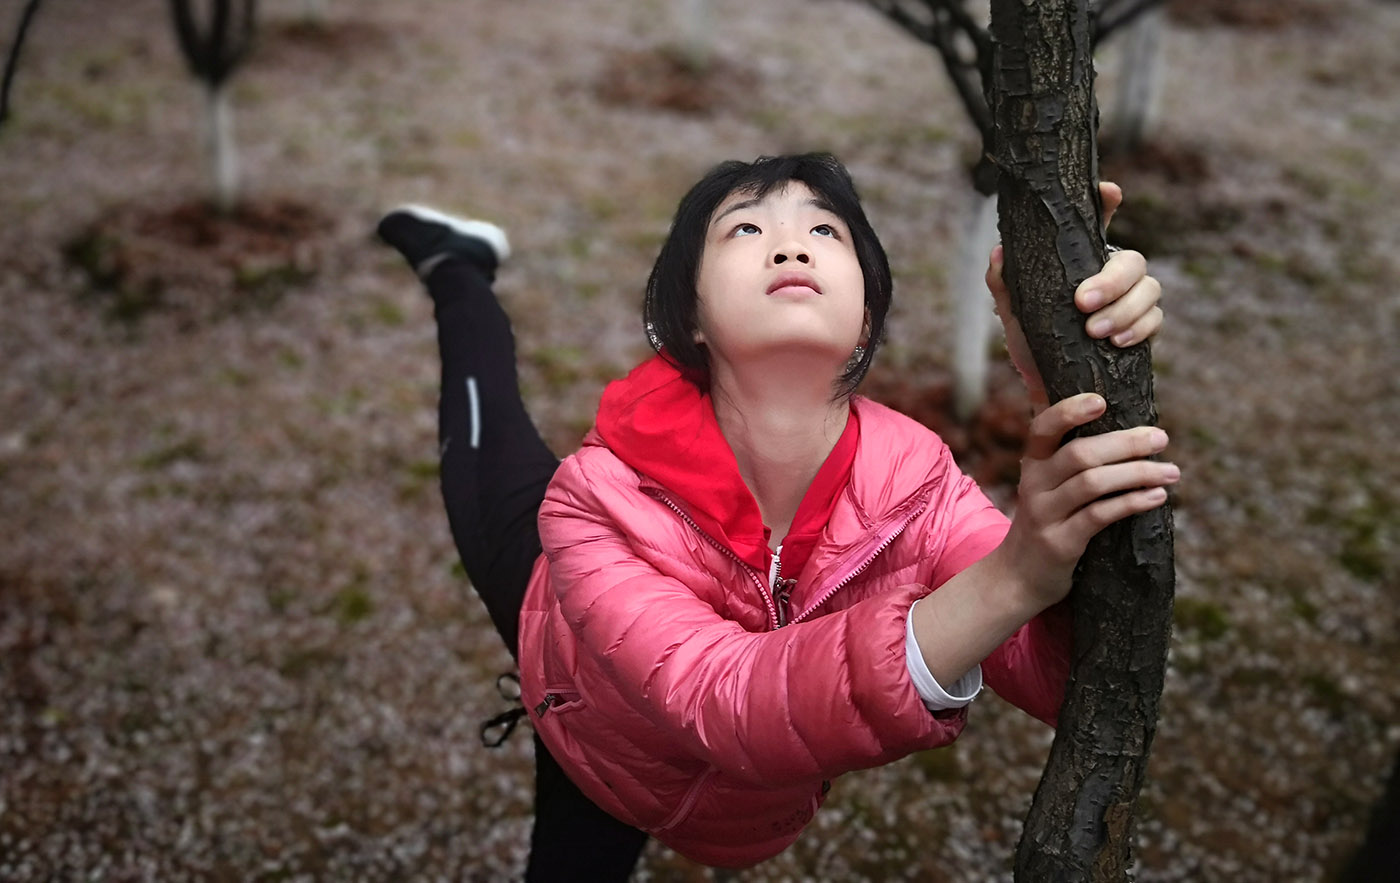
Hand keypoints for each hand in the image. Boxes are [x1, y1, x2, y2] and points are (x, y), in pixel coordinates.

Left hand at [986, 182, 1163, 412]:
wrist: (1051, 390)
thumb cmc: (1033, 345)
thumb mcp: (1014, 315)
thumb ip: (1004, 283)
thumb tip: (999, 251)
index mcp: (1081, 261)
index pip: (1097, 223)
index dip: (1107, 202)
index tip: (1110, 192)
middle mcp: (1112, 274)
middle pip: (1132, 260)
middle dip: (1112, 281)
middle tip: (1083, 304)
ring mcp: (1133, 299)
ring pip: (1149, 289)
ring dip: (1125, 310)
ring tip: (1096, 332)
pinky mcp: (1144, 327)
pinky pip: (1156, 319)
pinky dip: (1140, 329)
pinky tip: (1117, 342)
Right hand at [995, 392, 1177, 608]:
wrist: (1019, 576)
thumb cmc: (1046, 519)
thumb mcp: (1045, 483)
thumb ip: (1063, 450)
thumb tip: (1085, 401)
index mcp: (1033, 463)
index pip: (1043, 428)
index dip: (1069, 411)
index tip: (1101, 401)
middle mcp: (1034, 484)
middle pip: (1079, 454)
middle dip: (1126, 444)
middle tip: (1161, 438)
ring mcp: (1045, 514)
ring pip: (1092, 484)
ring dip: (1137, 474)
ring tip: (1171, 472)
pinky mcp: (1060, 543)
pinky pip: (1099, 517)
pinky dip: (1132, 503)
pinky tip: (1157, 497)